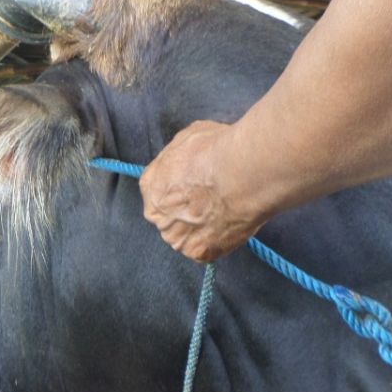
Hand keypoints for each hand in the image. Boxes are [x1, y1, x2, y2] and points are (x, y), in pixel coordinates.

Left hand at [138, 120, 268, 261]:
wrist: (241, 176)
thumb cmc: (216, 152)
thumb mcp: (188, 138)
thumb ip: (178, 157)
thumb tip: (185, 160)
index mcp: (150, 186)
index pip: (158, 191)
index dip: (179, 189)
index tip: (196, 186)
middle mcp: (157, 215)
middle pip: (169, 216)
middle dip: (186, 211)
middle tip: (211, 201)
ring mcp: (177, 236)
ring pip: (186, 235)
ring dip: (200, 228)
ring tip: (223, 212)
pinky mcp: (198, 252)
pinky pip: (205, 249)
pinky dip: (217, 241)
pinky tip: (229, 224)